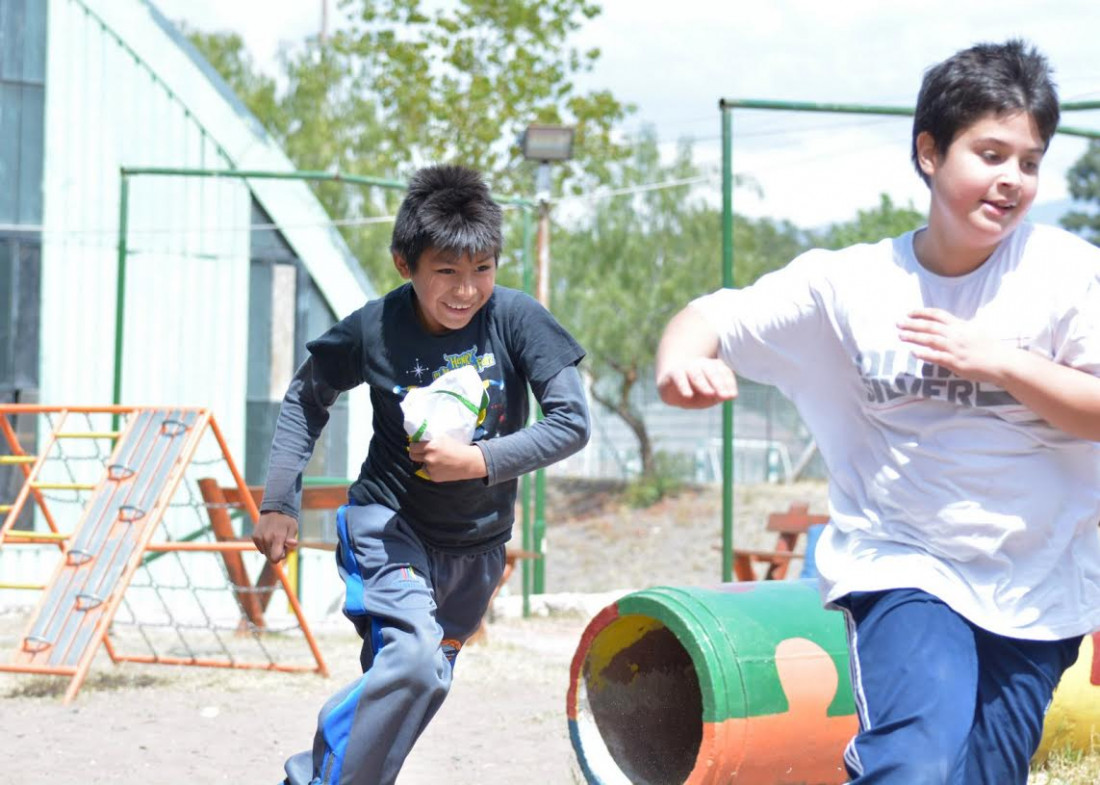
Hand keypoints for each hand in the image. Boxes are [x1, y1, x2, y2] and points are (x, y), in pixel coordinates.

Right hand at [252, 511, 298, 562]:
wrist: (275, 508)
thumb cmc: (287, 520)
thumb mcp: (293, 528)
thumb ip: (291, 539)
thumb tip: (293, 544)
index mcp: (277, 537)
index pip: (275, 558)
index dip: (280, 557)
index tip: (284, 551)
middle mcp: (266, 538)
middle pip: (270, 557)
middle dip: (276, 553)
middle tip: (281, 543)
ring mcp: (259, 537)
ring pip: (265, 552)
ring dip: (270, 549)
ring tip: (275, 538)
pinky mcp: (254, 536)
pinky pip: (260, 547)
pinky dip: (265, 545)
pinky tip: (269, 536)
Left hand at [408, 434, 486, 481]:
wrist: (468, 462)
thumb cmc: (457, 447)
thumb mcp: (443, 438)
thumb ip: (431, 438)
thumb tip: (418, 437)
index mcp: (431, 446)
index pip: (412, 446)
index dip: (415, 446)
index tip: (417, 445)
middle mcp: (429, 457)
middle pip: (413, 456)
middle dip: (416, 454)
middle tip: (422, 452)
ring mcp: (431, 468)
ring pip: (421, 464)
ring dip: (425, 462)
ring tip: (436, 459)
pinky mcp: (433, 477)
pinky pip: (427, 471)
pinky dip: (431, 469)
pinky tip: (440, 466)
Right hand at [656, 357, 737, 408]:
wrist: (670, 386)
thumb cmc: (694, 392)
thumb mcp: (708, 397)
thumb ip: (717, 396)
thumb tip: (727, 396)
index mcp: (713, 368)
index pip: (724, 372)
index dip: (729, 384)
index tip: (732, 396)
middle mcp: (701, 365)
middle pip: (711, 371)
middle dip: (719, 384)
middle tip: (724, 396)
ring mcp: (687, 367)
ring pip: (696, 374)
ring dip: (704, 384)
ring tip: (710, 394)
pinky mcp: (673, 373)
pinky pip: (679, 378)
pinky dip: (684, 386)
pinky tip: (688, 395)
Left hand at [897, 308, 1013, 383]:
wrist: (1002, 362)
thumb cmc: (989, 348)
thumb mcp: (974, 332)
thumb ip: (959, 328)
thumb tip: (945, 326)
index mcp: (961, 325)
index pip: (938, 315)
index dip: (922, 312)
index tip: (909, 312)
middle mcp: (956, 334)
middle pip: (930, 326)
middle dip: (912, 323)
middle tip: (898, 323)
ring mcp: (955, 348)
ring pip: (930, 339)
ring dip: (913, 336)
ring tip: (900, 335)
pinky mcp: (955, 362)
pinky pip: (936, 356)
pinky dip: (923, 353)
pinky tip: (912, 352)